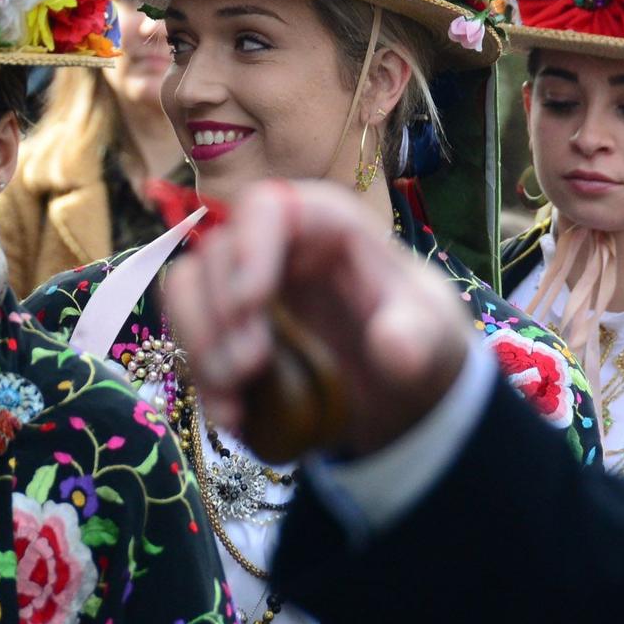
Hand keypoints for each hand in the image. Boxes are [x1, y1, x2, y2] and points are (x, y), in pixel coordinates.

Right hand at [166, 180, 471, 456]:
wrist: (403, 383)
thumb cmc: (419, 334)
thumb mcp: (434, 336)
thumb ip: (418, 337)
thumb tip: (394, 348)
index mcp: (327, 226)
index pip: (268, 207)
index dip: (248, 248)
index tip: (250, 304)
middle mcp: (278, 247)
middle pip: (216, 252)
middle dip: (220, 312)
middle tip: (248, 367)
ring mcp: (247, 285)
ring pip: (188, 289)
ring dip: (200, 343)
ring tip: (234, 393)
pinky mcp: (230, 328)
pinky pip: (191, 338)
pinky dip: (202, 377)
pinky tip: (233, 415)